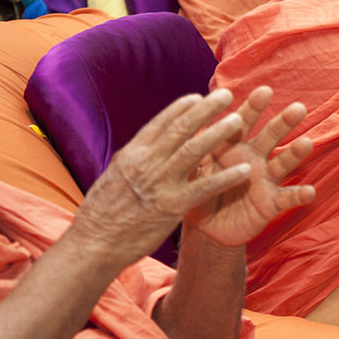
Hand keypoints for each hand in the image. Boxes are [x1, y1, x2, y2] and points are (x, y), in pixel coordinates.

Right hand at [69, 90, 259, 268]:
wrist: (93, 243)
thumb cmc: (104, 213)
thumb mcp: (116, 177)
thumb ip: (137, 161)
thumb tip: (151, 147)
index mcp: (132, 154)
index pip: (160, 123)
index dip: (181, 108)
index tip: (199, 96)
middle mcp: (146, 163)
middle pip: (181, 128)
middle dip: (206, 109)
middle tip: (226, 94)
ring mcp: (160, 183)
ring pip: (194, 150)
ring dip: (219, 133)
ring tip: (239, 120)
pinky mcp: (172, 206)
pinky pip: (204, 188)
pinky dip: (226, 177)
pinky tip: (246, 170)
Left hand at [185, 86, 315, 247]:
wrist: (206, 227)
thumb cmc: (198, 192)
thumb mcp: (192, 170)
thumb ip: (193, 152)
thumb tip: (187, 129)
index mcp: (232, 146)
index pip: (243, 122)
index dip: (253, 108)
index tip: (264, 91)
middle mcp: (254, 158)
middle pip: (270, 136)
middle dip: (283, 122)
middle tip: (298, 108)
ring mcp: (265, 180)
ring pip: (283, 163)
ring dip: (296, 153)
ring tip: (307, 143)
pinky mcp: (272, 203)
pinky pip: (288, 198)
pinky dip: (299, 195)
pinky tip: (310, 192)